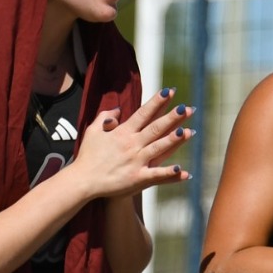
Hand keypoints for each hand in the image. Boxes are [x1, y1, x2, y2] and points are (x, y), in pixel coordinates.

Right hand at [64, 87, 193, 199]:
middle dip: (172, 117)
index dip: (157, 102)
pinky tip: (183, 171)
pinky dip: (169, 173)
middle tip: (187, 108)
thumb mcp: (93, 131)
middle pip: (155, 128)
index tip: (169, 91)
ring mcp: (136, 162)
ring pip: (159, 148)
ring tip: (189, 131)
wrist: (83, 181)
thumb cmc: (88, 156)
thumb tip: (118, 109)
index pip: (143, 113)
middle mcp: (132, 145)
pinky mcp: (137, 178)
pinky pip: (156, 175)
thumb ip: (105, 117)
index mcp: (123, 132)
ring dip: (174, 140)